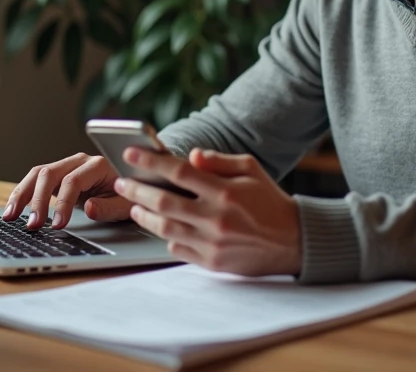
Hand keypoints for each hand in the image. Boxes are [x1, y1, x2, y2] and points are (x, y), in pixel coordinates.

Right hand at [3, 153, 131, 229]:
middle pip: (50, 174)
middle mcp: (79, 161)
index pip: (73, 181)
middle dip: (38, 200)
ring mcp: (66, 166)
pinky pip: (35, 180)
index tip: (58, 225)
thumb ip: (109, 208)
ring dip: (22, 195)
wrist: (131, 185)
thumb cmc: (128, 196)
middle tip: (33, 225)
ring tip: (10, 217)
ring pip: (38, 174)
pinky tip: (12, 210)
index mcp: (97, 165)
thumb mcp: (126, 206)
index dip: (63, 203)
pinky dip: (21, 194)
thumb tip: (89, 209)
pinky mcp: (57, 176)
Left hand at [115, 147, 301, 276]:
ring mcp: (212, 242)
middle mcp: (216, 217)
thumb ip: (219, 161)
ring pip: (165, 227)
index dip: (151, 161)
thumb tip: (191, 156)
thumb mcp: (251, 169)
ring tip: (134, 205)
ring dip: (144, 215)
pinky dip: (166, 237)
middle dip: (136, 189)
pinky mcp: (212, 262)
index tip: (130, 153)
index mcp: (225, 191)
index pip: (179, 171)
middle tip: (121, 182)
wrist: (294, 241)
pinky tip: (161, 226)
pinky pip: (178, 248)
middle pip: (163, 201)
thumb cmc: (269, 200)